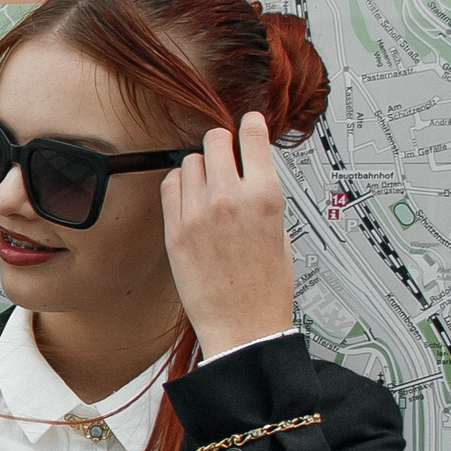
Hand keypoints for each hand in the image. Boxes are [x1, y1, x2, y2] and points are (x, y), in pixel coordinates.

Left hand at [161, 112, 296, 355]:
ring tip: (209, 186)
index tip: (248, 124)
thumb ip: (262, 195)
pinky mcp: (175, 229)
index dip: (250, 126)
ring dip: (200, 166)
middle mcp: (230, 199)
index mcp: (266, 197)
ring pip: (190, 160)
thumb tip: (250, 169)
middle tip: (225, 157)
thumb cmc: (266, 286)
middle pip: (215, 140)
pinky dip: (179, 185)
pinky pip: (169, 185)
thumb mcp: (281, 231)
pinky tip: (189, 198)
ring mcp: (198, 213)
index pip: (252, 137)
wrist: (243, 326)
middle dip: (222, 145)